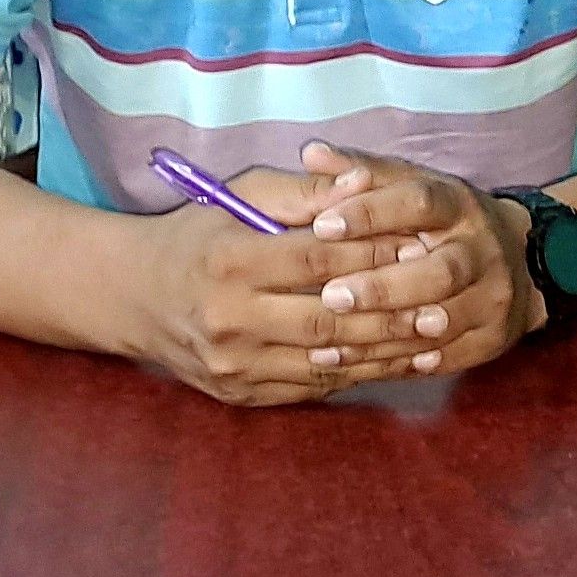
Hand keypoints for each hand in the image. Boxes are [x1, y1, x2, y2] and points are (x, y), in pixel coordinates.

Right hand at [131, 163, 448, 407]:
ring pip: (325, 361)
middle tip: (441, 299)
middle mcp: (229, 318)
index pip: (316, 259)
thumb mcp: (238, 195)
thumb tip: (363, 182)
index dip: (371, 252)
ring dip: (384, 350)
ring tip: (433, 334)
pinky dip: (358, 373)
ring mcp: (234, 365)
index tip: (419, 244)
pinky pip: (311, 387)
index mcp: (229, 260)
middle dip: (389, 310)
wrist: (135, 296)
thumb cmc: (198, 233)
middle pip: (326, 319)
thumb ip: (302, 191)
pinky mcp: (241, 395)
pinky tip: (396, 360)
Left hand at [291, 141, 546, 376]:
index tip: (322, 225)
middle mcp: (481, 249)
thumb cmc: (442, 220)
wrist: (518, 259)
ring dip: (388, 333)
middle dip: (384, 286)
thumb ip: (361, 172)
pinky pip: (447, 357)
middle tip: (331, 296)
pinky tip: (359, 367)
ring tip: (335, 340)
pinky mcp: (492, 337)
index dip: (371, 212)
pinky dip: (403, 363)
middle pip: (439, 271)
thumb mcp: (409, 185)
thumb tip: (311, 152)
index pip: (418, 201)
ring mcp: (493, 296)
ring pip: (444, 320)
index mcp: (456, 204)